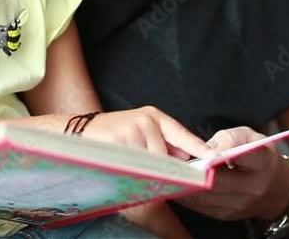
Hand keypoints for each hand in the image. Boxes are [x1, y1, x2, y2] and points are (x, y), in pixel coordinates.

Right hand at [79, 106, 215, 159]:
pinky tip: (117, 162)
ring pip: (151, 164)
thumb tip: (185, 156)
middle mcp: (146, 120)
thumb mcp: (138, 134)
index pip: (181, 134)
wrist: (75, 134)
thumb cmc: (108, 138)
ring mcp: (134, 129)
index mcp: (153, 116)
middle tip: (134, 162)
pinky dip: (131, 171)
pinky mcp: (122, 139)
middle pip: (166, 156)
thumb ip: (163, 145)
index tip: (213, 156)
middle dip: (157, 168)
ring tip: (122, 160)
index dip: (197, 147)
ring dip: (141, 170)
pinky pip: (136, 166)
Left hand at [174, 126, 288, 220]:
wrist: (277, 190)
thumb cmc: (261, 159)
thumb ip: (230, 137)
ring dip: (185, 185)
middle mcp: (253, 188)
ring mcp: (239, 205)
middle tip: (174, 162)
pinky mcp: (226, 215)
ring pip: (205, 196)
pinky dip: (186, 195)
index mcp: (263, 163)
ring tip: (169, 173)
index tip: (206, 151)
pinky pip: (200, 206)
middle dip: (194, 172)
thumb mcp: (251, 137)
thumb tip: (208, 148)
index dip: (222, 153)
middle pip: (218, 181)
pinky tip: (175, 184)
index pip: (245, 156)